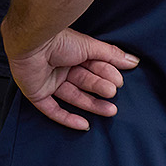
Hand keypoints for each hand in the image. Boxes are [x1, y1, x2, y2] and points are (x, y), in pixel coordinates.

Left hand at [6, 27, 137, 130]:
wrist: (32, 44)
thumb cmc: (58, 40)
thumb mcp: (89, 46)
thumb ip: (111, 55)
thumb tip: (133, 61)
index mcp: (71, 54)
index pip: (93, 67)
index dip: (106, 74)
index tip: (119, 81)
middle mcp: (60, 68)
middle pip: (84, 83)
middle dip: (100, 89)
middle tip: (113, 93)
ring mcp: (48, 81)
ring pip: (73, 97)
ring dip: (92, 105)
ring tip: (110, 110)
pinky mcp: (37, 94)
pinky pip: (53, 110)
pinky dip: (68, 119)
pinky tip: (85, 125)